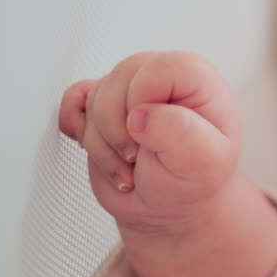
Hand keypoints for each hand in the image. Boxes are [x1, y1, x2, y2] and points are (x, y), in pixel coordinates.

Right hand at [59, 51, 241, 236]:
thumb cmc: (194, 182)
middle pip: (118, 81)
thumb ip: (180, 132)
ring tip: (129, 166)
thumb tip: (141, 114)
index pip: (160, 69)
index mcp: (197, 81)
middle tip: (138, 158)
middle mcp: (162, 79)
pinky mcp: (101, 106)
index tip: (152, 137)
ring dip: (102, 144)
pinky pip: (72, 102)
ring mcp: (129, 91)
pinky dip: (79, 133)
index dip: (145, 104)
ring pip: (93, 99)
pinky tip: (103, 152)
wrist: (171, 208)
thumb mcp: (204, 162)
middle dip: (119, 131)